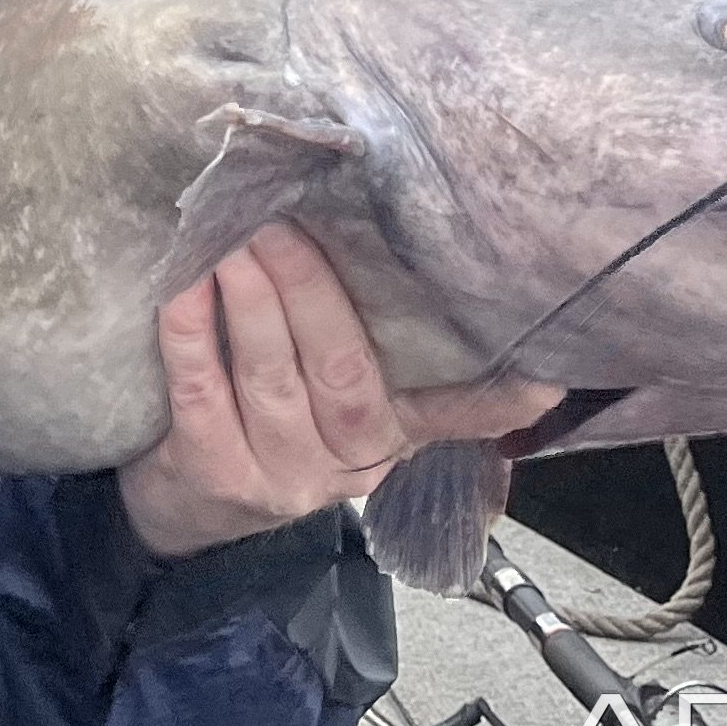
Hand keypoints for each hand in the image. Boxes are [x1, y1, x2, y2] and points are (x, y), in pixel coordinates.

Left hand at [117, 225, 561, 560]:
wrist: (190, 508)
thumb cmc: (271, 419)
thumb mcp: (339, 399)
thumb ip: (378, 348)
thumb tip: (415, 260)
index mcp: (395, 434)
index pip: (457, 415)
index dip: (499, 402)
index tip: (544, 377)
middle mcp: (351, 463)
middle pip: (343, 372)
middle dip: (312, 290)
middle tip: (281, 218)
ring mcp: (284, 475)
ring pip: (271, 378)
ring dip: (250, 299)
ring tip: (230, 235)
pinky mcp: (217, 476)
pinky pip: (202, 394)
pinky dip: (190, 333)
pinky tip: (182, 284)